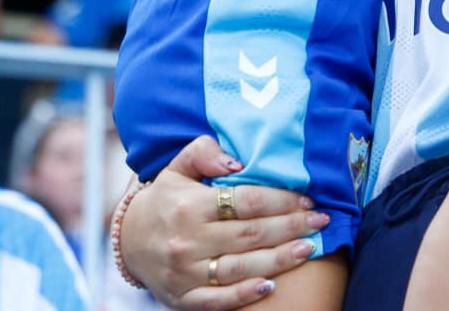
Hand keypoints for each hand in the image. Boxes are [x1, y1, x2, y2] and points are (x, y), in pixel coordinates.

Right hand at [119, 136, 329, 309]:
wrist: (127, 242)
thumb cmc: (165, 200)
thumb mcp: (177, 167)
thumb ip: (204, 153)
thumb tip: (236, 162)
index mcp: (190, 205)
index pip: (246, 201)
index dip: (282, 200)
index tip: (308, 199)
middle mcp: (188, 240)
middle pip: (251, 234)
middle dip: (291, 227)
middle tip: (321, 221)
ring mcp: (185, 272)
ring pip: (242, 267)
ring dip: (280, 259)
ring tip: (310, 248)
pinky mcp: (183, 298)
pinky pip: (219, 300)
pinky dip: (245, 294)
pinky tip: (271, 285)